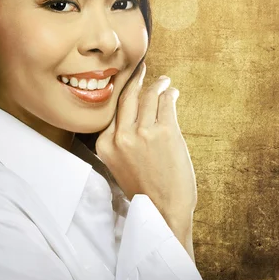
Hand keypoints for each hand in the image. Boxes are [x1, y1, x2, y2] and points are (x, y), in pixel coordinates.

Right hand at [95, 62, 197, 226]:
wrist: (163, 211)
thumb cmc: (144, 189)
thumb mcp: (118, 163)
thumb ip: (119, 139)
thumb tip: (132, 111)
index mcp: (105, 144)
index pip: (112, 108)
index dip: (121, 90)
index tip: (127, 79)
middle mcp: (121, 136)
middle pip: (128, 97)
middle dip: (137, 78)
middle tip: (142, 68)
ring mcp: (143, 133)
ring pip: (149, 96)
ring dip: (158, 85)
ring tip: (164, 81)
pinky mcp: (166, 132)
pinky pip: (167, 104)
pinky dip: (171, 96)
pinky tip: (173, 94)